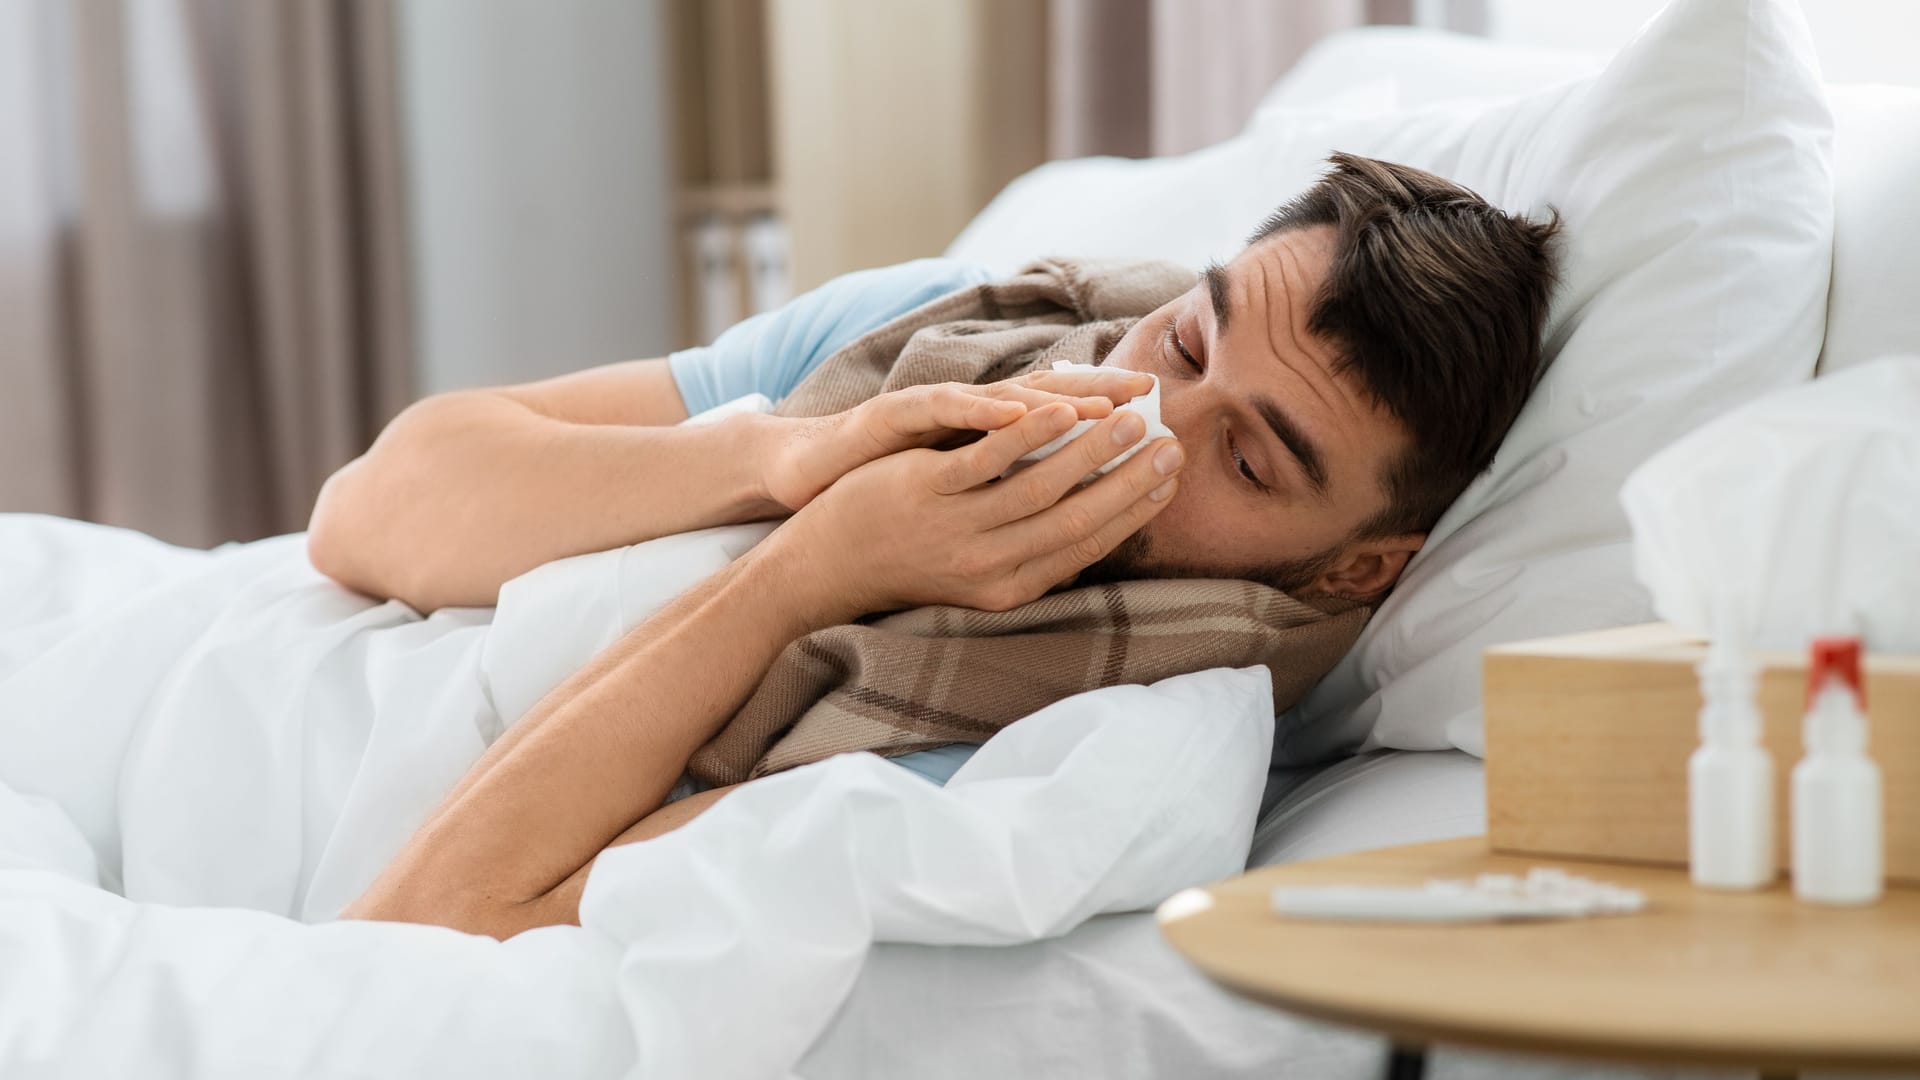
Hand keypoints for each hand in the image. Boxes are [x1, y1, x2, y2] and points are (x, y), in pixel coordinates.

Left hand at [759, 401, 1184, 623]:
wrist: (827, 567)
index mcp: (1010, 586)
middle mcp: (989, 564)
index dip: (1132, 509)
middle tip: (1170, 444)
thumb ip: (1029, 554)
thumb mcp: (976, 575)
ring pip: (1039, 487)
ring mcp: (957, 527)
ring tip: (1131, 419)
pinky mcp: (925, 490)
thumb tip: (1090, 534)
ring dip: (1090, 451)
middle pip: (1076, 518)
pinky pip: (985, 461)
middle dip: (1128, 479)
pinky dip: (1027, 435)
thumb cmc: (909, 563)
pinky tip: (1060, 410)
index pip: (1086, 543)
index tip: (1169, 477)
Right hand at [760, 368, 1154, 511]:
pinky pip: (948, 410)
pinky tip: (1020, 412)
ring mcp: (935, 411)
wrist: (812, 478)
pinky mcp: (898, 414)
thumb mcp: (962, 491)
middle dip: (1102, 400)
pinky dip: (986, 410)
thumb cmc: (890, 490)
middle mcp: (969, 413)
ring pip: (1008, 397)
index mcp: (988, 431)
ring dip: (1058, 398)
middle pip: (1049, 398)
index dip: (1110, 418)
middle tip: (1151, 400)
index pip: (1062, 418)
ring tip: (1103, 401)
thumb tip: (1078, 509)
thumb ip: (1013, 490)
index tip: (1162, 424)